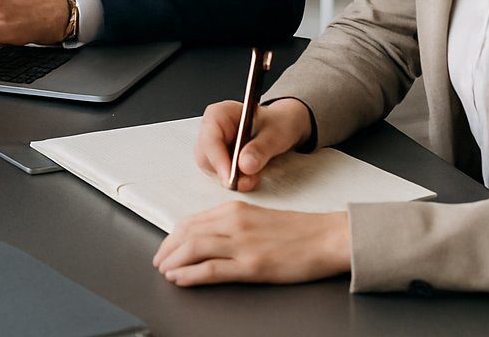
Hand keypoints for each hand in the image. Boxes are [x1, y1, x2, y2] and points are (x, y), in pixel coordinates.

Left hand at [153, 203, 349, 284]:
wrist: (329, 237)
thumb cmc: (299, 231)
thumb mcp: (258, 218)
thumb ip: (233, 224)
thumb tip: (208, 237)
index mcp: (234, 209)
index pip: (191, 221)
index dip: (172, 236)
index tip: (165, 247)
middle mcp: (233, 222)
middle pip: (187, 234)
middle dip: (167, 250)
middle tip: (159, 262)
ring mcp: (242, 244)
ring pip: (193, 249)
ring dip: (173, 262)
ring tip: (165, 272)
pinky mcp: (252, 265)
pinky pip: (211, 269)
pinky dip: (190, 275)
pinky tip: (180, 279)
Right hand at [194, 97, 314, 192]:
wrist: (281, 128)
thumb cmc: (276, 123)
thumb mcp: (275, 133)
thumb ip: (260, 148)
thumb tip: (245, 165)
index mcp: (219, 114)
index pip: (210, 139)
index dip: (218, 160)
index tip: (231, 179)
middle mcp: (211, 130)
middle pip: (206, 156)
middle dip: (226, 172)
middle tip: (248, 182)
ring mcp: (213, 146)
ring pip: (211, 169)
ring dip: (232, 178)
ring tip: (255, 176)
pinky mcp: (219, 160)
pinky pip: (220, 175)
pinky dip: (235, 180)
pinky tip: (250, 176)